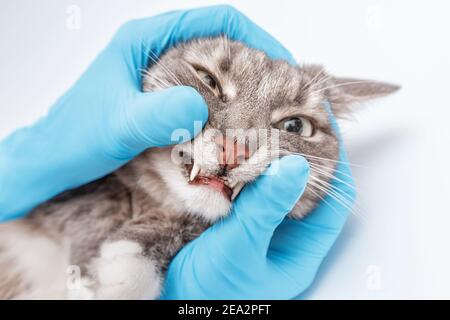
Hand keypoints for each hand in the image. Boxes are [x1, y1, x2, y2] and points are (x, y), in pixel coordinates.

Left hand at [0, 5, 294, 220]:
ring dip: (240, 85)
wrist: (52, 161)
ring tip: (267, 107)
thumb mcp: (118, 127)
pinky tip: (233, 125)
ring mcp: (157, 75)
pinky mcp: (158, 98)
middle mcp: (155, 51)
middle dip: (254, 62)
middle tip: (281, 90)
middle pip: (217, 43)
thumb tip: (201, 107)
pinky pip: (200, 93)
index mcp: (145, 40)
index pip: (212, 21)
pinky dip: (222, 104)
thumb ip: (157, 116)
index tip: (280, 62)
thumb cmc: (75, 139)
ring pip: (211, 69)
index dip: (253, 36)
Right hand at [162, 125, 354, 298]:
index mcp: (300, 249)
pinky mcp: (235, 218)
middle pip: (304, 184)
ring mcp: (259, 224)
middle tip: (287, 114)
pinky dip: (243, 166)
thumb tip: (295, 166)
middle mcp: (284, 234)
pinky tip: (233, 147)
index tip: (325, 122)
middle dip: (299, 150)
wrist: (173, 303)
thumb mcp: (241, 250)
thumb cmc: (211, 294)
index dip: (336, 160)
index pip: (335, 199)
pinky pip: (246, 187)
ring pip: (272, 183)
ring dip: (268, 156)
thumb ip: (264, 210)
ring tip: (261, 122)